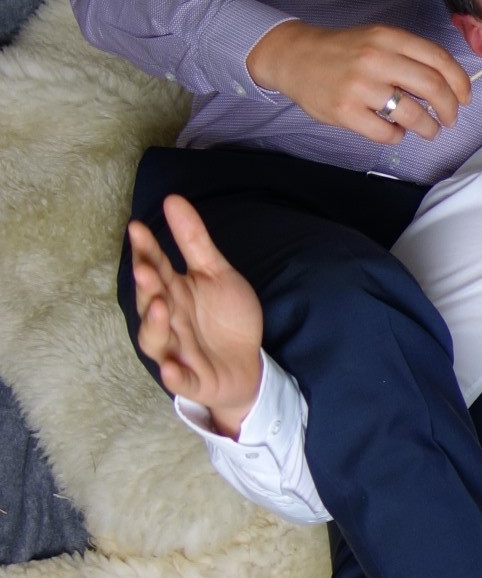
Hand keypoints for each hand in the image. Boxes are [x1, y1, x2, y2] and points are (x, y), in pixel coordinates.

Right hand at [127, 195, 263, 434]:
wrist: (248, 364)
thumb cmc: (225, 318)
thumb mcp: (216, 273)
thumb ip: (194, 240)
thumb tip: (172, 199)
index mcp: (173, 292)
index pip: (155, 268)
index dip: (146, 250)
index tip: (137, 227)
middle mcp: (169, 320)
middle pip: (151, 302)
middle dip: (147, 287)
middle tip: (147, 269)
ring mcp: (177, 350)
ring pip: (156, 340)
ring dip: (155, 325)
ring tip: (159, 306)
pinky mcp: (192, 379)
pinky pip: (179, 379)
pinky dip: (174, 374)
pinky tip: (172, 367)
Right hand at [246, 19, 471, 144]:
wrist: (296, 57)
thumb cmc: (344, 51)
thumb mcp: (378, 39)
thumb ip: (409, 56)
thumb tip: (448, 86)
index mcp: (389, 37)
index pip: (439, 59)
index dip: (460, 82)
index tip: (465, 97)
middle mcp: (376, 59)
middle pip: (432, 87)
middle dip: (450, 108)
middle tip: (450, 119)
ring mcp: (360, 86)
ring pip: (412, 114)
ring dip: (428, 127)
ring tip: (428, 129)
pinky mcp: (345, 112)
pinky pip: (386, 133)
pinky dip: (397, 136)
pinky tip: (393, 131)